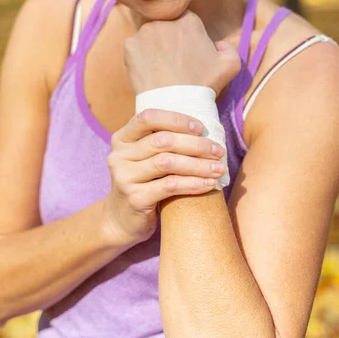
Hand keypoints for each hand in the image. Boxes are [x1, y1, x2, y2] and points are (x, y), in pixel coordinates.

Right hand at [102, 109, 226, 246]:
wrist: (123, 219)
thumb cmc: (144, 182)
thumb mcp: (145, 157)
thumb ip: (162, 142)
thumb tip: (204, 130)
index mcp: (122, 138)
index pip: (148, 118)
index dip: (176, 120)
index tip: (201, 128)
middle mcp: (119, 155)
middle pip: (162, 141)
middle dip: (195, 144)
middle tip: (219, 151)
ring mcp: (124, 177)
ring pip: (167, 163)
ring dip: (199, 164)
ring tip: (219, 169)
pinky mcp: (135, 198)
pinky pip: (170, 186)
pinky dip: (193, 183)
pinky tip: (209, 184)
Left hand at [123, 11, 239, 95]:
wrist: (176, 105)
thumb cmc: (203, 86)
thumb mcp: (230, 65)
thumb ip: (228, 47)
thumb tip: (218, 43)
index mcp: (189, 20)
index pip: (184, 20)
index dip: (185, 37)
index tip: (185, 52)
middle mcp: (166, 21)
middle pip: (165, 25)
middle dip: (168, 40)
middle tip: (172, 62)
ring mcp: (146, 31)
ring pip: (149, 36)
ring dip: (152, 47)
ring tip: (159, 68)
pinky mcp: (130, 44)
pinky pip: (134, 47)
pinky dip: (138, 57)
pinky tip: (148, 71)